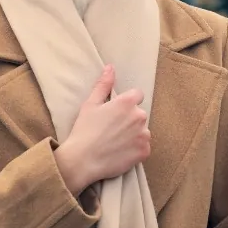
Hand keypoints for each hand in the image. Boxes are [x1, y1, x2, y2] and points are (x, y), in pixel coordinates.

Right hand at [54, 65, 150, 194]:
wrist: (82, 160)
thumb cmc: (84, 131)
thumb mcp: (90, 104)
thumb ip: (103, 85)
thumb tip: (110, 67)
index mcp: (127, 102)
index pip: (137, 95)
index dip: (126, 103)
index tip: (115, 112)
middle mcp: (140, 116)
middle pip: (139, 114)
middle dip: (129, 119)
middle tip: (111, 129)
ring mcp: (144, 135)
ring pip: (142, 131)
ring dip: (133, 134)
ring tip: (115, 142)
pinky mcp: (144, 151)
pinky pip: (143, 147)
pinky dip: (134, 149)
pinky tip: (119, 152)